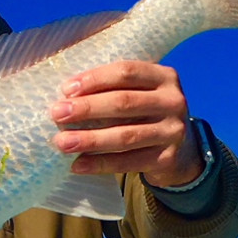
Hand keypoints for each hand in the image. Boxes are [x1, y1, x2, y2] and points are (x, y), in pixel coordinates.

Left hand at [49, 61, 203, 188]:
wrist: (181, 150)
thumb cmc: (147, 115)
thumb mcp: (141, 93)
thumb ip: (114, 88)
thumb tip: (66, 95)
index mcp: (164, 76)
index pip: (126, 72)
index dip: (94, 79)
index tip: (66, 89)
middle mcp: (173, 101)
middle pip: (124, 103)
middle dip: (87, 109)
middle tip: (56, 114)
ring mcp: (173, 131)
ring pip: (125, 135)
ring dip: (89, 139)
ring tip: (62, 143)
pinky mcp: (167, 158)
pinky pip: (128, 162)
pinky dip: (100, 164)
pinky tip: (78, 165)